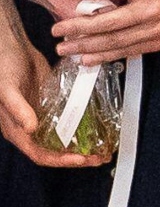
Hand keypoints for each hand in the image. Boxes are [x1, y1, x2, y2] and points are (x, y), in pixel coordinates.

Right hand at [0, 31, 102, 167]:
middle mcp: (31, 127)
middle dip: (77, 157)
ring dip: (83, 146)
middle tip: (98, 157)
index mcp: (16, 129)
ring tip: (103, 149)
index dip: (59, 160)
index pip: (39, 154)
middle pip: (55, 152)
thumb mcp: (7, 88)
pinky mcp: (54, 106)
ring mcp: (44, 117)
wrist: (12, 46)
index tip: (79, 159)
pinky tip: (98, 128)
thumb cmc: (2, 66)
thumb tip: (30, 128)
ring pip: (65, 139)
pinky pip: (70, 121)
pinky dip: (83, 127)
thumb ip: (17, 108)